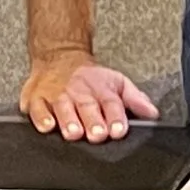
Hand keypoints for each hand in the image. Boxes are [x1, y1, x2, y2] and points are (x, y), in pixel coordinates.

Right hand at [23, 51, 161, 141]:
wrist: (59, 56)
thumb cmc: (90, 77)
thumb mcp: (116, 82)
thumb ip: (135, 99)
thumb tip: (152, 114)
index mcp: (101, 88)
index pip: (111, 102)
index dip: (116, 117)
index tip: (119, 130)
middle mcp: (79, 92)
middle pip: (87, 106)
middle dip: (93, 121)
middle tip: (98, 134)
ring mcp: (57, 95)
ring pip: (63, 108)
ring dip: (68, 120)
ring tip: (74, 132)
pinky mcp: (37, 99)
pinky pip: (38, 108)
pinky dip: (42, 117)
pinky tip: (47, 125)